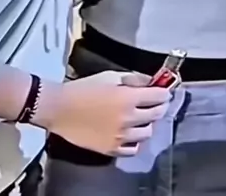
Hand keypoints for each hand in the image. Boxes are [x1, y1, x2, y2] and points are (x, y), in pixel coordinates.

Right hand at [48, 71, 169, 156]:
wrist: (60, 109)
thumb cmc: (84, 88)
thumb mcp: (110, 76)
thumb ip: (133, 79)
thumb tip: (151, 81)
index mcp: (128, 98)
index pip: (159, 97)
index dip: (165, 92)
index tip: (165, 91)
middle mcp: (129, 119)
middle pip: (156, 115)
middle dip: (159, 106)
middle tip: (155, 102)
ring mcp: (121, 137)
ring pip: (147, 133)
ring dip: (147, 123)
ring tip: (140, 117)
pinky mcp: (112, 149)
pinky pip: (133, 148)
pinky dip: (135, 140)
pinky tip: (130, 133)